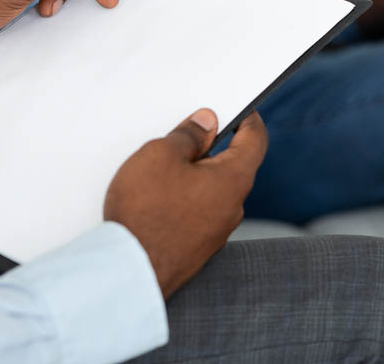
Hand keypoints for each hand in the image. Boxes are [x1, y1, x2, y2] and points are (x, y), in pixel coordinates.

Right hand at [104, 110, 267, 298]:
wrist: (128, 272)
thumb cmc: (145, 212)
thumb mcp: (160, 155)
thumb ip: (188, 135)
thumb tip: (207, 123)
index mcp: (233, 180)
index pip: (255, 141)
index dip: (249, 119)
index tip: (242, 109)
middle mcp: (232, 208)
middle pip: (232, 166)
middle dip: (212, 147)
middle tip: (188, 134)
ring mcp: (216, 232)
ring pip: (212, 191)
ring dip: (195, 175)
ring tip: (163, 168)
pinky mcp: (197, 249)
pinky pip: (198, 213)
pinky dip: (185, 199)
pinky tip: (158, 198)